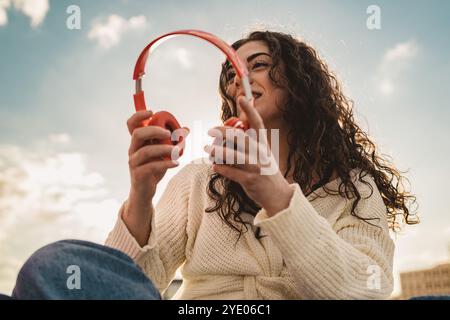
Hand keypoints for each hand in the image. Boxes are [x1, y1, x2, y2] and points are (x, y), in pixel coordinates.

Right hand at [125, 110, 188, 245]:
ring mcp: (134, 162)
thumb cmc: (153, 169)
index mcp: (138, 142)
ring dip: (163, 149)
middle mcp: (133, 150)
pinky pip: (151, 166)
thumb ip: (173, 141)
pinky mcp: (138, 174)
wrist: (144, 192)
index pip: (132, 124)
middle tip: (168, 133)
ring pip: (145, 151)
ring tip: (177, 151)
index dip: (139, 115)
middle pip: (137, 134)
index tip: (152, 111)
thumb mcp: (163, 153)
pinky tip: (176, 163)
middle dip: (154, 130)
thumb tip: (186, 129)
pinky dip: (165, 163)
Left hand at [204, 97, 293, 216]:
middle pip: (240, 137)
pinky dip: (222, 169)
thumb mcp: (263, 155)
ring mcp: (256, 167)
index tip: (242, 98)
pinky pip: (232, 173)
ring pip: (233, 155)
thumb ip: (250, 143)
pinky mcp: (250, 180)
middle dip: (223, 132)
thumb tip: (233, 132)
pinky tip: (214, 167)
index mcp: (264, 145)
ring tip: (207, 149)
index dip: (249, 110)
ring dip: (217, 151)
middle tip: (211, 130)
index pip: (257, 123)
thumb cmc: (266, 172)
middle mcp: (260, 153)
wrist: (278, 195)